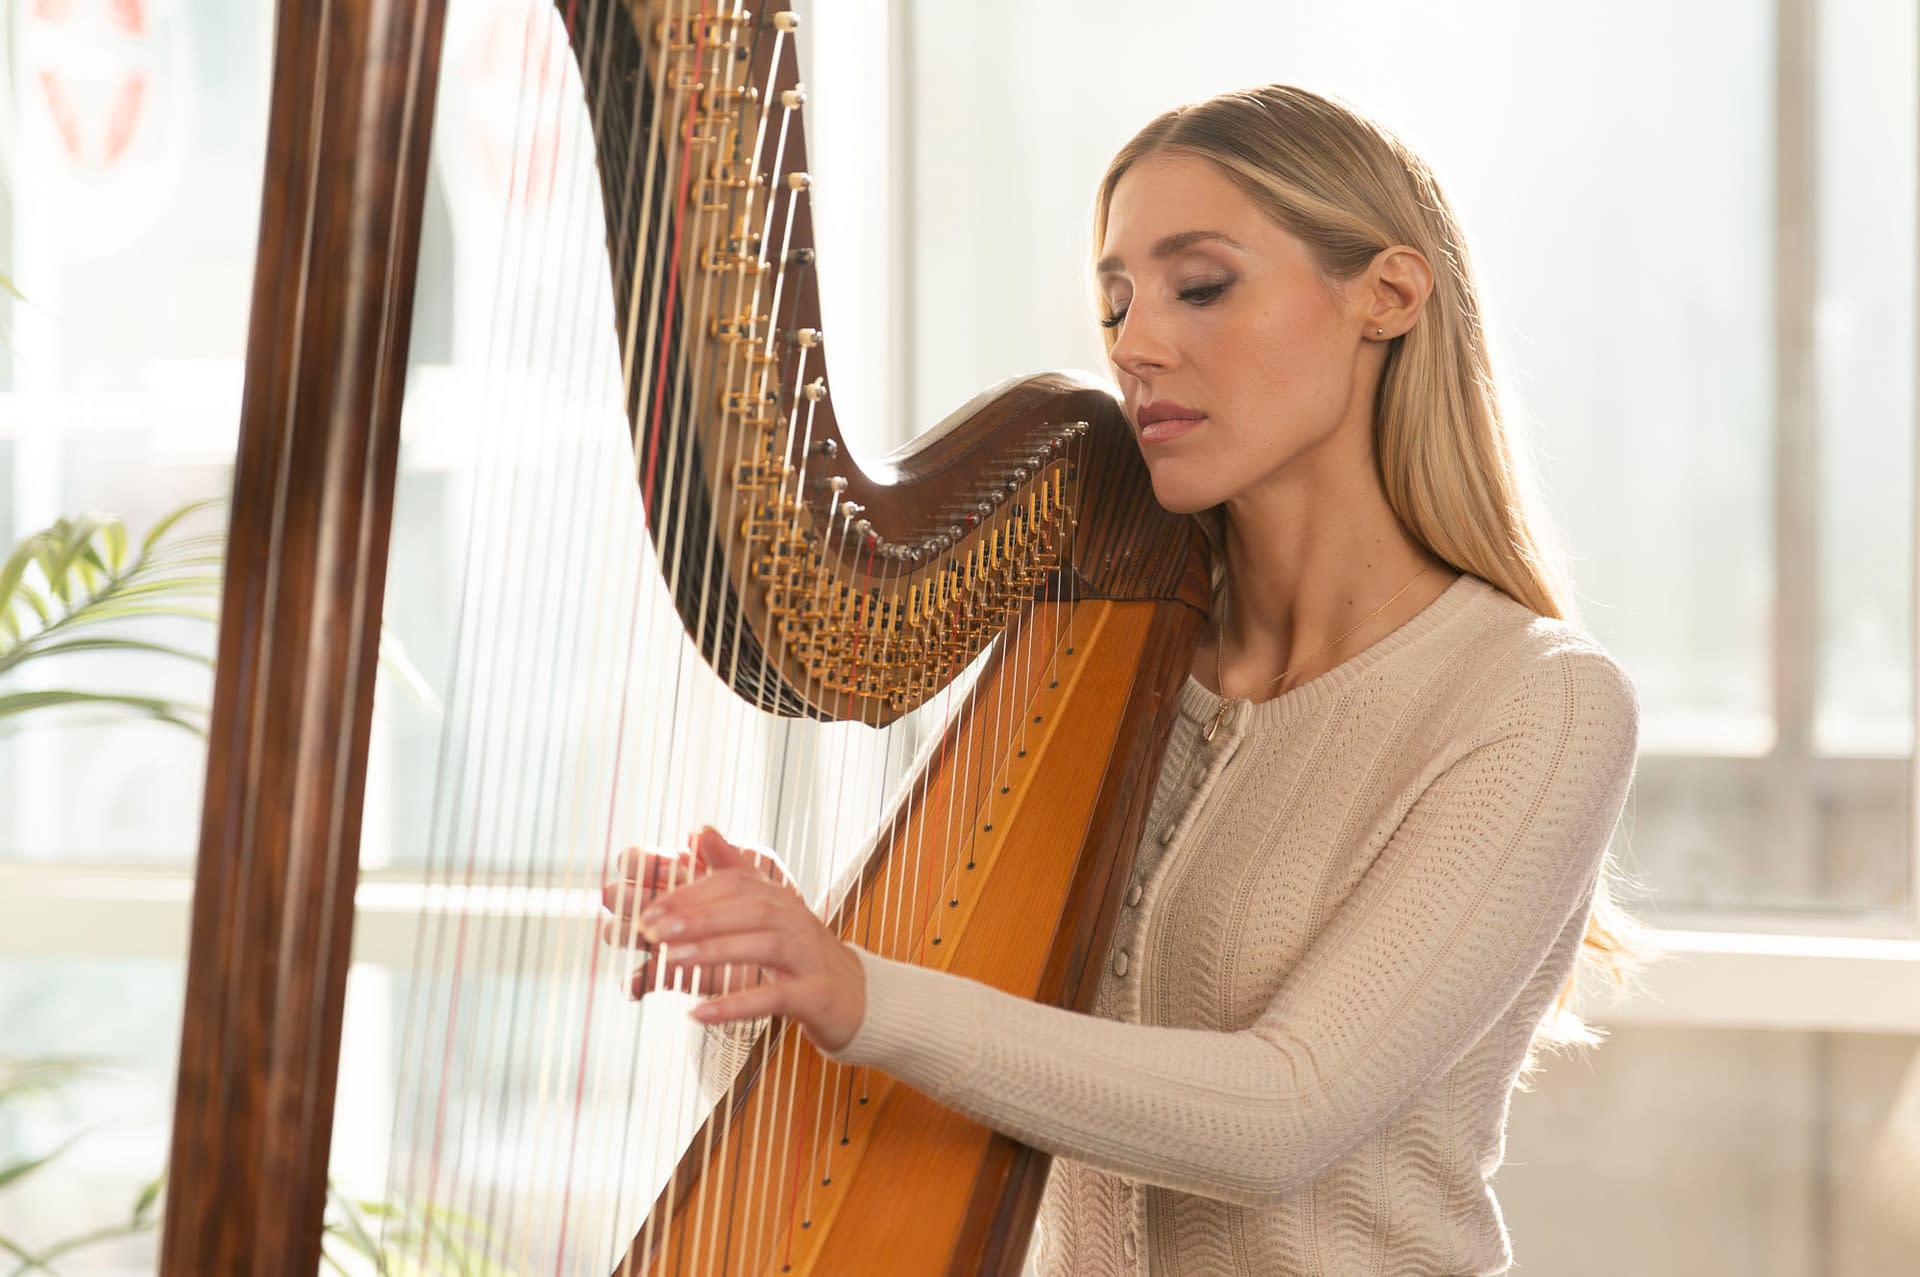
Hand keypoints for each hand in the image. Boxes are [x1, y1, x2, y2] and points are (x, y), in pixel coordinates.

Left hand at [600, 827, 865, 1052]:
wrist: (854, 994)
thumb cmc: (798, 951)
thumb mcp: (767, 908)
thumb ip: (733, 869)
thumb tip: (699, 830)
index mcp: (778, 898)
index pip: (734, 884)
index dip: (689, 894)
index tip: (648, 912)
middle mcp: (795, 919)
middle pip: (748, 908)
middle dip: (697, 917)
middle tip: (651, 931)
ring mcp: (808, 956)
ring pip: (762, 946)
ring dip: (714, 951)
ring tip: (669, 960)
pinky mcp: (814, 993)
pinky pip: (774, 996)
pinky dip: (736, 1004)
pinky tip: (698, 1014)